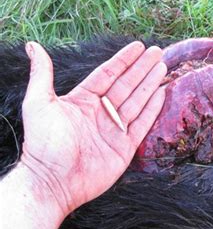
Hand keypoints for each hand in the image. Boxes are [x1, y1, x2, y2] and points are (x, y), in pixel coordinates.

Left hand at [20, 41, 166, 216]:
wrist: (53, 181)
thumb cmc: (43, 143)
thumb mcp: (39, 103)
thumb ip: (42, 74)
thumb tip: (33, 46)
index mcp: (83, 101)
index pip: (107, 74)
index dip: (123, 60)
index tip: (137, 46)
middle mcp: (101, 113)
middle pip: (126, 85)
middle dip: (142, 68)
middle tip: (157, 52)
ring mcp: (114, 130)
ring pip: (137, 101)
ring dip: (149, 84)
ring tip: (162, 67)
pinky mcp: (124, 147)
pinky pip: (142, 124)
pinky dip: (152, 109)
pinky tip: (161, 93)